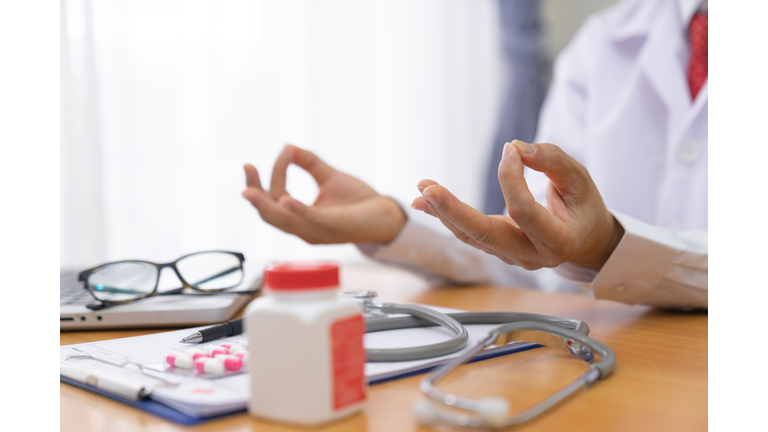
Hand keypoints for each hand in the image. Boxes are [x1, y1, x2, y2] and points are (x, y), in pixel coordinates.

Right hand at [242, 144, 405, 243]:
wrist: (386, 214)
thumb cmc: (358, 201)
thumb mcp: (328, 176)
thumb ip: (308, 162)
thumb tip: (287, 146)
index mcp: (300, 218)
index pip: (274, 199)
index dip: (265, 179)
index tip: (269, 156)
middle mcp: (304, 229)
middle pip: (270, 215)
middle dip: (255, 195)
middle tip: (247, 170)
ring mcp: (317, 232)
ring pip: (283, 222)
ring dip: (266, 206)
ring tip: (250, 192)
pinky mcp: (334, 229)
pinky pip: (310, 221)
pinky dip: (296, 211)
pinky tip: (285, 199)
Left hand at [410, 140, 623, 270]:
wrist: (585, 241)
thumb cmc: (584, 208)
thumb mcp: (580, 179)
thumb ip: (552, 161)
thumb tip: (516, 147)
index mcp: (559, 241)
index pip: (525, 212)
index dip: (512, 179)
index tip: (510, 151)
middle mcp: (531, 256)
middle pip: (485, 236)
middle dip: (454, 212)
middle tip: (429, 190)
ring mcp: (511, 256)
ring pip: (472, 237)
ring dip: (443, 212)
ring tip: (422, 188)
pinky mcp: (497, 249)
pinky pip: (469, 234)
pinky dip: (446, 216)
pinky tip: (425, 201)